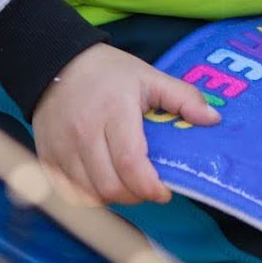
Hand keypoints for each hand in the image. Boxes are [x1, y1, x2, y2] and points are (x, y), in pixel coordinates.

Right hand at [31, 44, 219, 206]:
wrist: (57, 64)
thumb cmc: (109, 73)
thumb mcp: (150, 77)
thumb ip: (183, 97)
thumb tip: (214, 119)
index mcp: (114, 111)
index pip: (130, 163)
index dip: (150, 186)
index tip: (164, 191)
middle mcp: (83, 132)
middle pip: (110, 186)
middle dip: (135, 195)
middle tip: (147, 186)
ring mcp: (61, 148)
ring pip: (90, 194)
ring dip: (113, 197)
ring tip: (127, 182)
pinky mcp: (47, 158)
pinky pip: (70, 193)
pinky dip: (90, 195)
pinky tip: (103, 181)